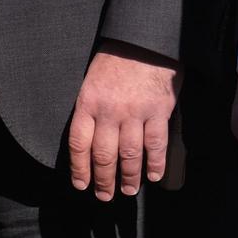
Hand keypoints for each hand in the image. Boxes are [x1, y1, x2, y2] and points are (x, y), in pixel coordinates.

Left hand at [66, 41, 180, 198]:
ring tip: (127, 190)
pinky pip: (156, 145)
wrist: (144, 41)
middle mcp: (109, 111)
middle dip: (103, 180)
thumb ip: (90, 109)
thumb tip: (87, 140)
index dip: (79, 168)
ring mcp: (135, 113)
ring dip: (128, 178)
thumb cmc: (114, 61)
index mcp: (87, 102)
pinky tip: (154, 176)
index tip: (81, 184)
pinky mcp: (159, 112)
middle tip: (105, 196)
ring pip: (130, 155)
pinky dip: (156, 164)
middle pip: (104, 155)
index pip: (79, 143)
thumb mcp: (90, 81)